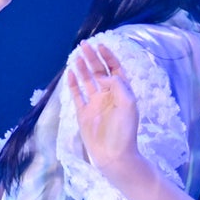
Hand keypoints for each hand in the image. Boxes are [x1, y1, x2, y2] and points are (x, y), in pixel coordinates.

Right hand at [66, 42, 144, 179]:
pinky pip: (77, 94)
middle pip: (99, 71)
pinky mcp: (83, 112)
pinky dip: (73, 83)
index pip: (115, 69)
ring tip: (77, 55)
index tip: (101, 46)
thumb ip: (118, 86)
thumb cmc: (124, 130)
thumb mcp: (128, 105)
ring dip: (82, 67)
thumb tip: (104, 76)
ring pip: (87, 80)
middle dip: (92, 58)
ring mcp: (94, 103)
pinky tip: (70, 72)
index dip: (108, 57)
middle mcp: (107, 95)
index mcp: (121, 92)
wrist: (113, 154)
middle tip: (84, 45)